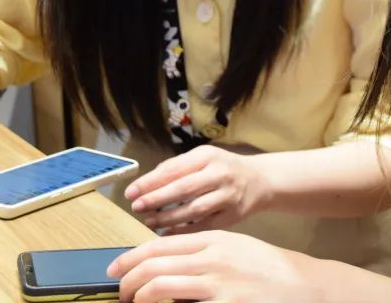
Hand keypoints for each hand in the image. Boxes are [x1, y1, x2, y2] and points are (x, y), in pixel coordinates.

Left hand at [109, 230, 327, 302]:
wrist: (304, 284)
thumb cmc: (268, 269)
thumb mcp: (234, 249)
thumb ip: (202, 253)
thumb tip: (166, 266)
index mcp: (212, 240)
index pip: (158, 245)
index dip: (129, 258)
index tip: (115, 270)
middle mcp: (212, 257)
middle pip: (153, 265)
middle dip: (128, 281)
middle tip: (121, 294)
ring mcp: (219, 283)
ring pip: (161, 286)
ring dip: (139, 297)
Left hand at [124, 146, 271, 232]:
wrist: (259, 181)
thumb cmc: (223, 168)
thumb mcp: (203, 158)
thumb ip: (178, 168)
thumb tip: (147, 183)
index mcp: (208, 156)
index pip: (174, 169)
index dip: (150, 182)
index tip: (131, 192)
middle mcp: (220, 174)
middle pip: (183, 189)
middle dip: (156, 199)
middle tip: (137, 207)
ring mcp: (228, 196)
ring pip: (193, 210)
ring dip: (168, 218)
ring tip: (150, 221)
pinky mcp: (233, 216)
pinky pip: (204, 226)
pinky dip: (184, 231)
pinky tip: (168, 234)